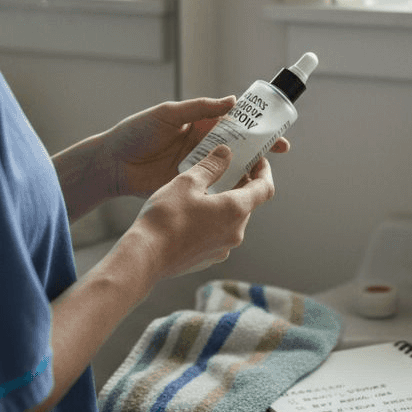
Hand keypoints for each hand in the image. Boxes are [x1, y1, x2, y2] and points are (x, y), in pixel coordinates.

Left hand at [100, 97, 289, 199]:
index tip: (274, 131)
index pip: (234, 123)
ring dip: (246, 171)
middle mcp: (202, 145)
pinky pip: (213, 187)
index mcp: (198, 124)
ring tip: (262, 174)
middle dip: (259, 150)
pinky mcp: (189, 185)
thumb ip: (199, 108)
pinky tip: (240, 192)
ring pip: (229, 168)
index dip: (255, 127)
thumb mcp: (168, 114)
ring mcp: (197, 167)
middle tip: (278, 153)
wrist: (111, 164)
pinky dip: (227, 189)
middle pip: (237, 147)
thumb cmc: (135, 133)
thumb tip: (232, 101)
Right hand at [127, 145, 277, 278]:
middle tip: (224, 169)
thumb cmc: (166, 217)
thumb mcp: (187, 182)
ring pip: (232, 219)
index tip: (257, 161)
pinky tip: (192, 213)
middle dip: (240, 185)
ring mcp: (223, 248)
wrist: (145, 256)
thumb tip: (226, 153)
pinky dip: (213, 220)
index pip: (265, 188)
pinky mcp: (210, 258)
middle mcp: (235, 232)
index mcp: (235, 210)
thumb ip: (211, 166)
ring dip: (225, 203)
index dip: (264, 171)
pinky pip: (219, 234)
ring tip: (204, 190)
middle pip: (248, 203)